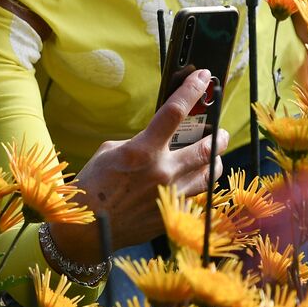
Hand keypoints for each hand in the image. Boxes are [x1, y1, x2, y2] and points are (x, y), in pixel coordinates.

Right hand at [48, 68, 229, 263]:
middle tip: (221, 133)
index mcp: (143, 150)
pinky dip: (200, 186)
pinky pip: (197, 196)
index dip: (192, 90)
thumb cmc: (93, 187)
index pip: (175, 112)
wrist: (86, 229)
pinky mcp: (171, 214)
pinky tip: (197, 181)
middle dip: (219, 137)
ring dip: (216, 162)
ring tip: (215, 157)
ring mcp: (170, 194)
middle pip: (207, 148)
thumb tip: (156, 142)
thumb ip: (139, 143)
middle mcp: (162, 171)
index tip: (203, 77)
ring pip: (209, 175)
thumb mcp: (110, 152)